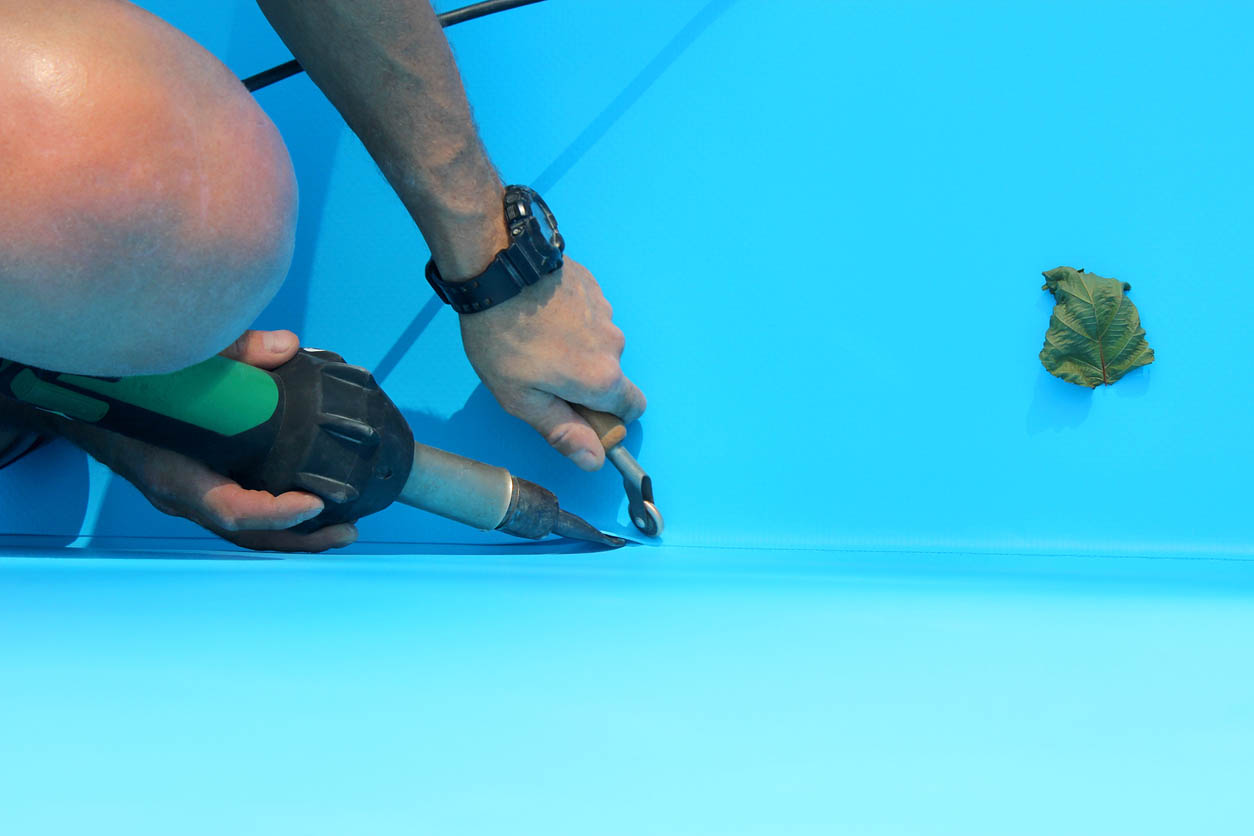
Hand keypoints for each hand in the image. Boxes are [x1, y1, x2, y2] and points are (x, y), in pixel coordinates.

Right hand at [54, 330, 357, 552]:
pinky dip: (277, 512)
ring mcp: (189, 495)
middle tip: (347, 531)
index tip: (315, 503)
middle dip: (299, 538)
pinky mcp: (200, 484)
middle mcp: (183, 495)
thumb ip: (232, 350)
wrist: (80, 397)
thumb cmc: (126, 382)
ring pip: (246, 529)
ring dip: (294, 532)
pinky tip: (313, 503)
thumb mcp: (177, 359)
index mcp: (174, 474)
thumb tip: (288, 346)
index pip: (230, 509)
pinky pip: (243, 508)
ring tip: (342, 529)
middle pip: (247, 533)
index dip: (275, 512)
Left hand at [458, 256, 645, 470]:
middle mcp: (614, 344)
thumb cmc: (503, 338)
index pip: (633, 409)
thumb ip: (563, 430)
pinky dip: (570, 320)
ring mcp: (605, 310)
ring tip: (533, 337)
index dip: (608, 418)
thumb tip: (595, 461)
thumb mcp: (522, 398)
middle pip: (611, 375)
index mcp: (602, 378)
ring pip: (597, 343)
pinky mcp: (592, 286)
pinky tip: (538, 313)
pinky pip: (588, 314)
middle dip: (583, 380)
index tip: (575, 411)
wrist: (496, 266)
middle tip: (538, 372)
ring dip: (575, 347)